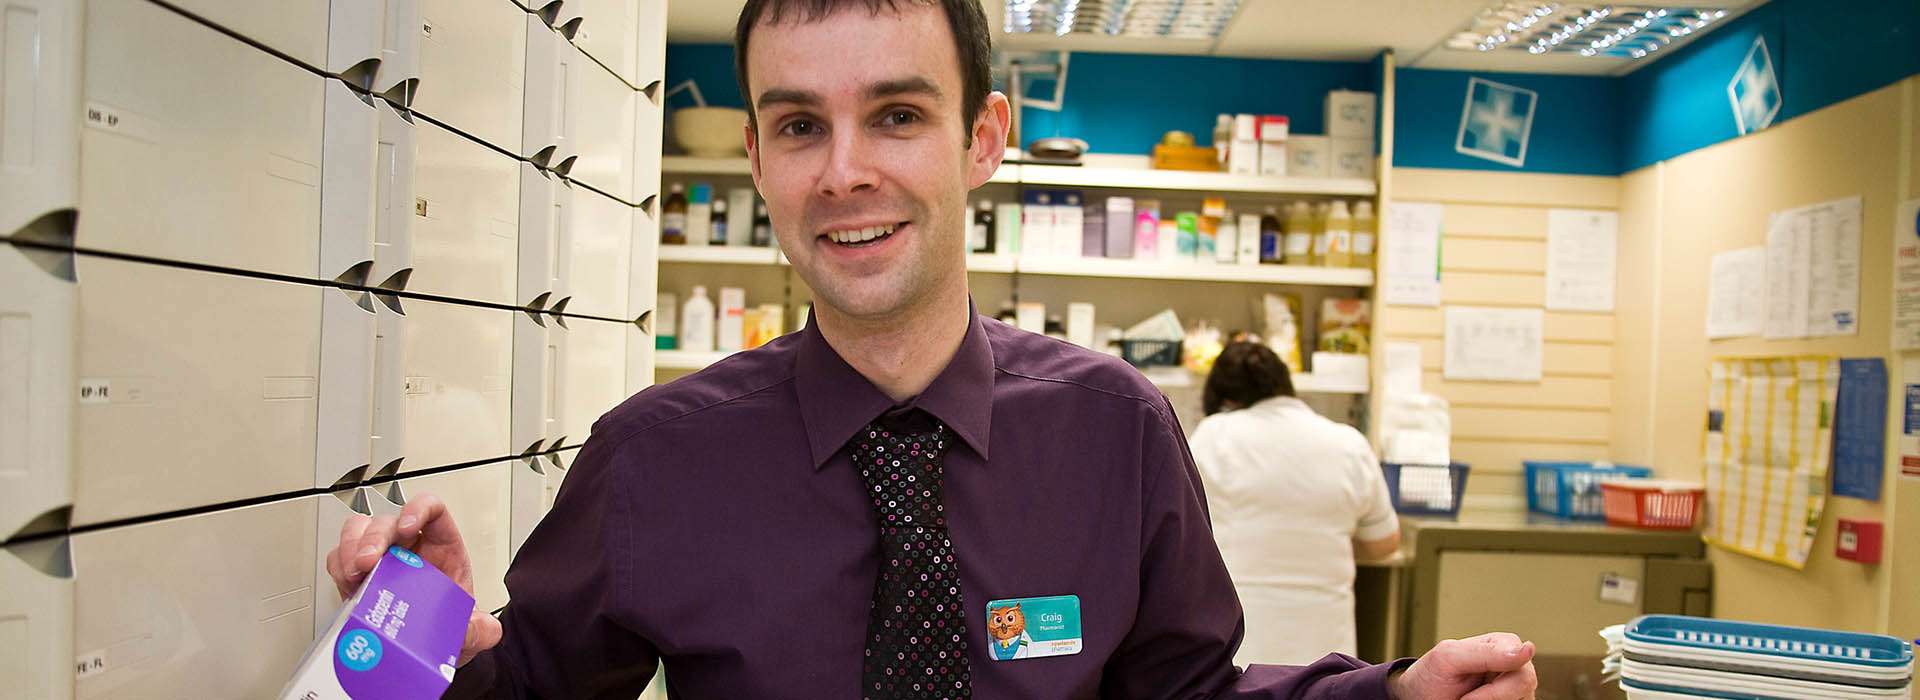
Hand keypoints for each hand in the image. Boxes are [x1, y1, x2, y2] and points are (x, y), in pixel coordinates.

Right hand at [323, 493, 502, 664]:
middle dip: (374, 537)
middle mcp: (409, 545)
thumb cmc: (445, 621)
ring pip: (359, 531)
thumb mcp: (468, 627)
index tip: (409, 527)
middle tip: (368, 562)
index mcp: (441, 546)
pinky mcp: (358, 574)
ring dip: (351, 548)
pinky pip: (340, 557)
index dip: (418, 509)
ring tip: (353, 574)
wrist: (426, 645)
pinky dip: (338, 566)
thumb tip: (485, 629)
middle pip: (388, 521)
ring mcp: (381, 557)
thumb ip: (480, 629)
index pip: (432, 509)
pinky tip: (345, 584)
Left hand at [1388, 633, 1536, 699]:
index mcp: (1504, 645)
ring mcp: (1516, 689)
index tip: (1465, 697)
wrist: (1419, 698)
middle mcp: (1516, 666)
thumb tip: (1529, 648)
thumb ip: (1487, 652)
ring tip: (1468, 699)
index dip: (1494, 692)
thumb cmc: (1432, 675)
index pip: (1522, 672)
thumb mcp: (1449, 658)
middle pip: (1525, 689)